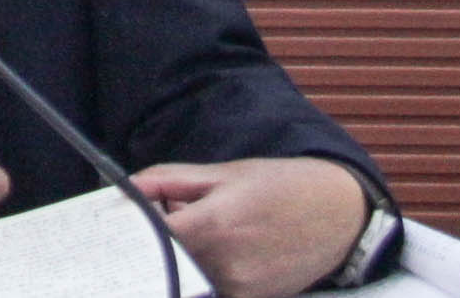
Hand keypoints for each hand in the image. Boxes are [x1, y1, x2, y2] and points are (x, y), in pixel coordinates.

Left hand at [128, 158, 368, 297]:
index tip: (120, 223)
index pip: (150, 238)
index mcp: (212, 224)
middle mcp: (223, 264)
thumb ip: (169, 181)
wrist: (339, 214)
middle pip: (164, 262)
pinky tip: (215, 252)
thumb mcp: (224, 173)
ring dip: (178, 260)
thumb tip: (127, 186)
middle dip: (152, 246)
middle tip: (153, 227)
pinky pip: (212, 289)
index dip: (130, 231)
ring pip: (186, 278)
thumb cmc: (280, 185)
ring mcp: (239, 288)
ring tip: (197, 233)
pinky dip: (201, 274)